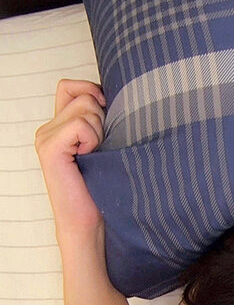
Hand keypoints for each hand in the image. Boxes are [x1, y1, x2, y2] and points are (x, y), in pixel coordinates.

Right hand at [35, 79, 106, 245]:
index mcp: (59, 124)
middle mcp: (47, 128)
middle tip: (101, 146)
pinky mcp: (49, 148)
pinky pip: (81, 125)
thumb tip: (116, 93)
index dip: (92, 92)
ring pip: (86, 107)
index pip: (71, 86)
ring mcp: (45, 137)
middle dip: (103, 116)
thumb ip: (101, 117)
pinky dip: (93, 139)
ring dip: (100, 129)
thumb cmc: (104, 182)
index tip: (107, 116)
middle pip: (84, 95)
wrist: (91, 219)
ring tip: (95, 154)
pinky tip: (89, 157)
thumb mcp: (106, 141)